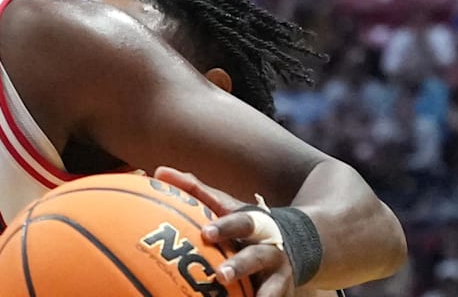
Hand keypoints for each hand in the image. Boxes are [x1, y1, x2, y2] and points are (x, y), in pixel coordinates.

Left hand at [155, 166, 295, 296]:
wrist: (298, 240)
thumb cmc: (243, 224)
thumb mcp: (225, 206)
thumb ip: (195, 190)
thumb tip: (159, 172)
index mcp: (252, 224)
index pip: (238, 221)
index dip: (224, 227)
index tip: (206, 233)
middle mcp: (268, 247)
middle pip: (255, 256)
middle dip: (239, 265)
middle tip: (221, 275)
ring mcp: (278, 272)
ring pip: (271, 284)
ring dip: (257, 293)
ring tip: (231, 289)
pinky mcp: (283, 291)